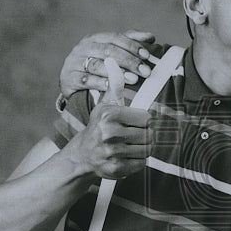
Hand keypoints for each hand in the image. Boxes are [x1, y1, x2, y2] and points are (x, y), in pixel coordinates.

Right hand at [59, 30, 160, 97]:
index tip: (147, 55)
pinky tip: (112, 86)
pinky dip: (99, 83)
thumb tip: (150, 37)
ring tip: (134, 79)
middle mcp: (83, 48)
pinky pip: (85, 80)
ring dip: (116, 72)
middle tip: (145, 71)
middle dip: (129, 60)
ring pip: (96, 65)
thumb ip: (129, 43)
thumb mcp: (110, 52)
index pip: (115, 38)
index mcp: (94, 38)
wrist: (71, 83)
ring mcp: (74, 63)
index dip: (131, 45)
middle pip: (108, 51)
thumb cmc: (96, 66)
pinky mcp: (69, 79)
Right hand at [68, 58, 151, 178]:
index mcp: (110, 115)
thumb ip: (114, 84)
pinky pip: (141, 163)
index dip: (143, 121)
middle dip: (143, 135)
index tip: (134, 123)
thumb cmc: (98, 127)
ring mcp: (113, 153)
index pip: (146, 118)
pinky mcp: (116, 169)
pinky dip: (138, 161)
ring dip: (142, 148)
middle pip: (148, 134)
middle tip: (132, 136)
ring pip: (147, 150)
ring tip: (129, 145)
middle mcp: (110, 134)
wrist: (81, 156)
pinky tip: (126, 156)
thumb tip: (112, 60)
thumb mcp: (105, 104)